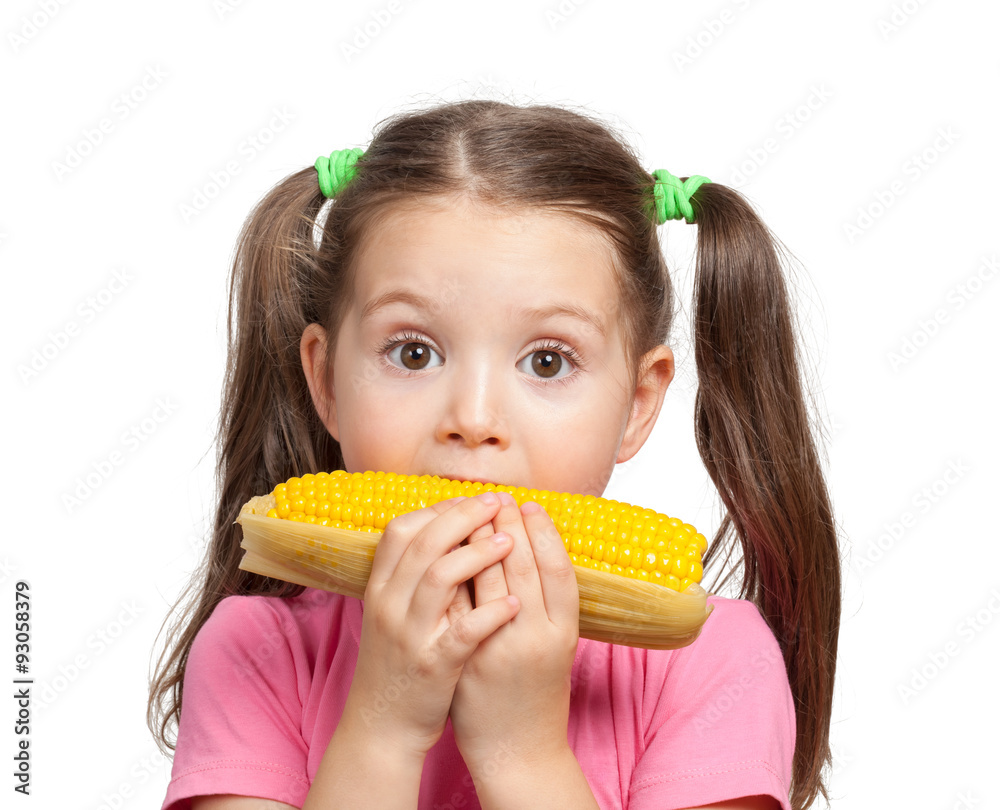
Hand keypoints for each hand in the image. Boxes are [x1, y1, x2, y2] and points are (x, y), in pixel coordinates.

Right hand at [338, 493, 519, 761]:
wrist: (381, 727)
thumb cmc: (397, 663)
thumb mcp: (390, 612)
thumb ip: (410, 575)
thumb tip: (444, 529)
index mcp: (379, 589)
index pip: (401, 529)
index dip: (438, 509)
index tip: (471, 501)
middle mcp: (388, 606)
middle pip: (424, 543)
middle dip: (464, 516)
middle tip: (498, 503)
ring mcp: (408, 636)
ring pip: (440, 577)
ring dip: (478, 554)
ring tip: (510, 542)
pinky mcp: (432, 666)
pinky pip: (464, 632)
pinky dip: (492, 613)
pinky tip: (517, 602)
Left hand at [450, 492, 579, 783]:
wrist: (517, 748)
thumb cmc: (537, 691)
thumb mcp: (555, 644)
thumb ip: (546, 602)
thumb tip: (528, 547)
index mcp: (564, 632)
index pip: (557, 568)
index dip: (544, 532)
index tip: (530, 504)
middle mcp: (535, 638)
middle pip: (521, 566)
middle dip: (507, 525)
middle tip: (497, 497)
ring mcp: (498, 649)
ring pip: (487, 580)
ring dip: (477, 541)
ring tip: (471, 514)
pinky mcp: (467, 658)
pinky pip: (457, 607)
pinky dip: (452, 576)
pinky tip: (446, 551)